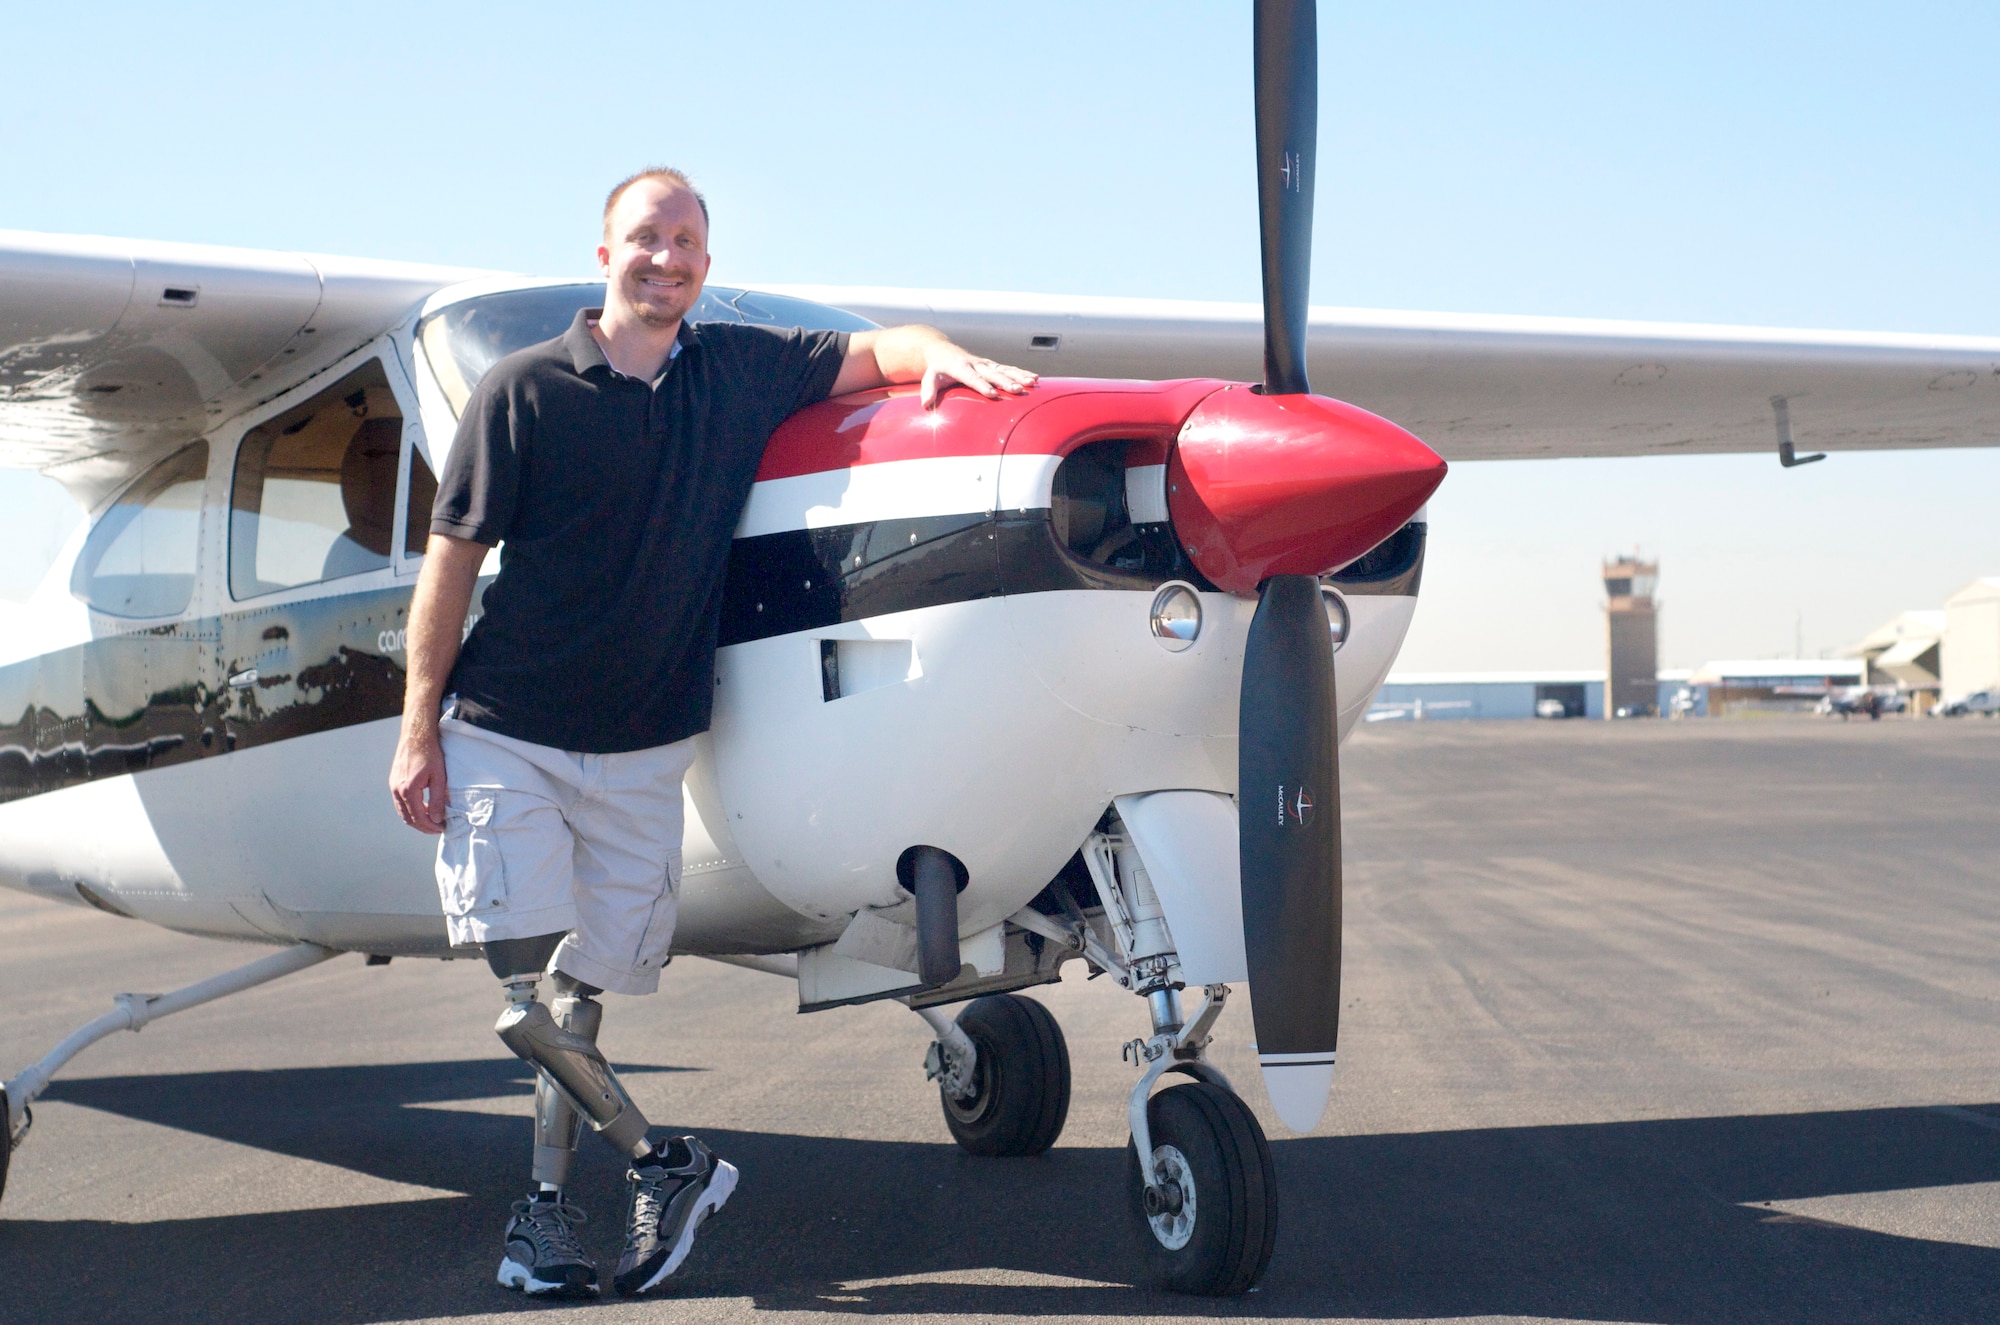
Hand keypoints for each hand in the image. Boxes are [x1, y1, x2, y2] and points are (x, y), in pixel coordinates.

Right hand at [389, 730, 449, 833]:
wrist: (416, 736)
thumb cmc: (430, 754)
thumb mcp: (439, 778)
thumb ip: (438, 800)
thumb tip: (436, 819)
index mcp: (408, 790)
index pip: (418, 817)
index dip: (431, 826)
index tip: (442, 828)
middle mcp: (397, 790)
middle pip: (408, 818)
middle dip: (423, 826)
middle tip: (437, 828)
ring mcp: (393, 786)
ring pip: (402, 812)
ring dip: (416, 819)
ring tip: (431, 820)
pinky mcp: (393, 782)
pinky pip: (400, 803)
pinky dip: (411, 810)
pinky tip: (423, 808)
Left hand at [919, 343, 1037, 409]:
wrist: (943, 351)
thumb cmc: (937, 369)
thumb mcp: (929, 378)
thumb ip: (928, 391)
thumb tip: (925, 405)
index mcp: (960, 367)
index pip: (972, 378)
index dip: (982, 386)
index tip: (993, 394)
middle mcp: (975, 364)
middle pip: (992, 374)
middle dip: (1005, 382)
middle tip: (1017, 390)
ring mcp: (985, 364)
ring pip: (1004, 369)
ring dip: (1019, 376)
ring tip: (1032, 383)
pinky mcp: (992, 365)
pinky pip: (1009, 368)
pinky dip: (1022, 372)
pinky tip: (1035, 378)